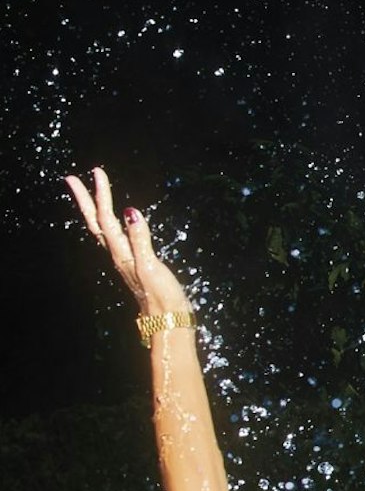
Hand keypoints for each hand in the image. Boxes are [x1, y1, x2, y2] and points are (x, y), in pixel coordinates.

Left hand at [64, 168, 191, 316]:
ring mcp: (123, 258)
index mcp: (120, 252)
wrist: (166, 317)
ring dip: (93, 210)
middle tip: (73, 179)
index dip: (101, 195)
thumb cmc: (160, 294)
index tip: (97, 173)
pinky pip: (114, 237)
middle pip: (95, 222)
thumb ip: (140, 239)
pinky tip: (114, 221)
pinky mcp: (132, 262)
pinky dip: (109, 223)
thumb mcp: (150, 265)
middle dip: (85, 200)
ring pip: (102, 229)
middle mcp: (117, 253)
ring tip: (88, 195)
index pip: (105, 218)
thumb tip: (130, 212)